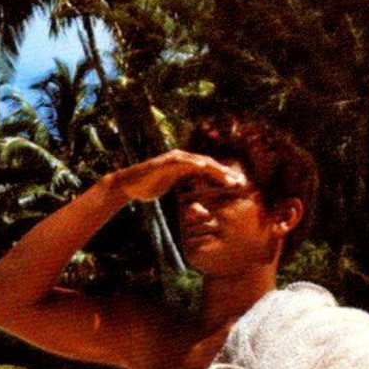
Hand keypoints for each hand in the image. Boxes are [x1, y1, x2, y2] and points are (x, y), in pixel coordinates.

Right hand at [109, 150, 246, 202]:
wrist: (129, 184)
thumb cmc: (150, 187)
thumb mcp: (173, 190)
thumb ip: (187, 194)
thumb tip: (203, 209)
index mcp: (186, 166)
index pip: (210, 170)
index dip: (224, 176)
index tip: (238, 185)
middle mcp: (183, 159)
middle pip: (209, 164)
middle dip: (225, 173)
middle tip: (240, 181)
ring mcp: (174, 159)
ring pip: (199, 162)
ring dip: (214, 168)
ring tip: (227, 176)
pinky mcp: (165, 161)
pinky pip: (181, 161)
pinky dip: (193, 163)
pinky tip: (204, 167)